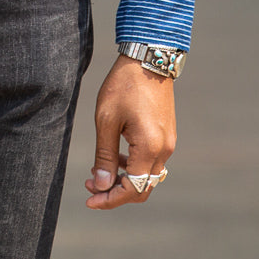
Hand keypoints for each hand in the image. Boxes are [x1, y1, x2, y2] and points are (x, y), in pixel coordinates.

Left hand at [85, 55, 175, 208]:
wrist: (149, 58)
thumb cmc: (124, 86)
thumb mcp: (106, 120)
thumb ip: (105, 155)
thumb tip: (101, 185)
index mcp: (149, 148)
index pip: (131, 189)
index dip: (109, 199)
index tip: (89, 200)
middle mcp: (164, 150)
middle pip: (142, 189)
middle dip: (115, 192)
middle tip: (91, 184)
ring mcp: (168, 143)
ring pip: (147, 177)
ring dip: (124, 179)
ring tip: (98, 170)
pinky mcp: (167, 135)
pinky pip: (151, 162)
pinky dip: (133, 166)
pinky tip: (116, 156)